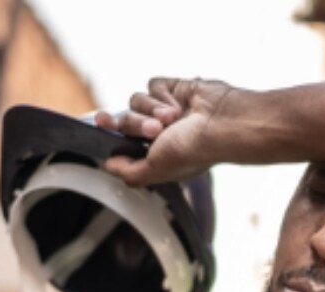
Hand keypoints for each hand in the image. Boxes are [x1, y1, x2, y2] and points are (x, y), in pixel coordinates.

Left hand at [95, 77, 232, 185]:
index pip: (121, 140)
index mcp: (154, 154)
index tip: (102, 123)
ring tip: (172, 119)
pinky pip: (153, 85)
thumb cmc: (195, 150)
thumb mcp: (156, 171)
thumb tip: (108, 165)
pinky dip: (163, 95)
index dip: (109, 130)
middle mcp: (158, 133)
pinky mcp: (173, 89)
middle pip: (125, 119)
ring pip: (136, 100)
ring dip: (152, 110)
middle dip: (137, 124)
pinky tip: (179, 106)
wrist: (221, 124)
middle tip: (156, 131)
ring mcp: (165, 109)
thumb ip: (129, 173)